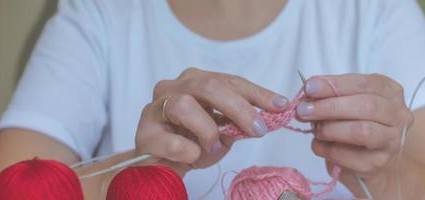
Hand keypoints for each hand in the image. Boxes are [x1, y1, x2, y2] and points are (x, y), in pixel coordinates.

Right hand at [135, 68, 288, 171]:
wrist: (161, 167)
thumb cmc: (193, 143)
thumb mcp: (223, 131)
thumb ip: (239, 121)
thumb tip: (268, 117)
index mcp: (195, 81)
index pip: (229, 81)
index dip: (256, 93)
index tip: (279, 105)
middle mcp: (173, 87)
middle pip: (208, 86)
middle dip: (239, 108)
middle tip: (258, 129)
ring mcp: (155, 107)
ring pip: (184, 105)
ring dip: (208, 131)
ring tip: (213, 147)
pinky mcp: (144, 132)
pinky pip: (172, 140)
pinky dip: (189, 151)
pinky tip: (192, 155)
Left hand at [297, 73, 412, 195]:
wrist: (371, 154)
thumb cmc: (357, 120)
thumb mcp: (347, 99)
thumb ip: (330, 94)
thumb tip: (307, 95)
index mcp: (390, 92)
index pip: (363, 83)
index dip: (334, 85)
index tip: (309, 87)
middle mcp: (397, 115)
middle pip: (366, 107)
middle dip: (330, 107)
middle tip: (304, 110)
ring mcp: (390, 141)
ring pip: (361, 131)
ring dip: (330, 129)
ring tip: (315, 128)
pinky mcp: (377, 163)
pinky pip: (350, 157)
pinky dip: (328, 150)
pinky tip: (318, 145)